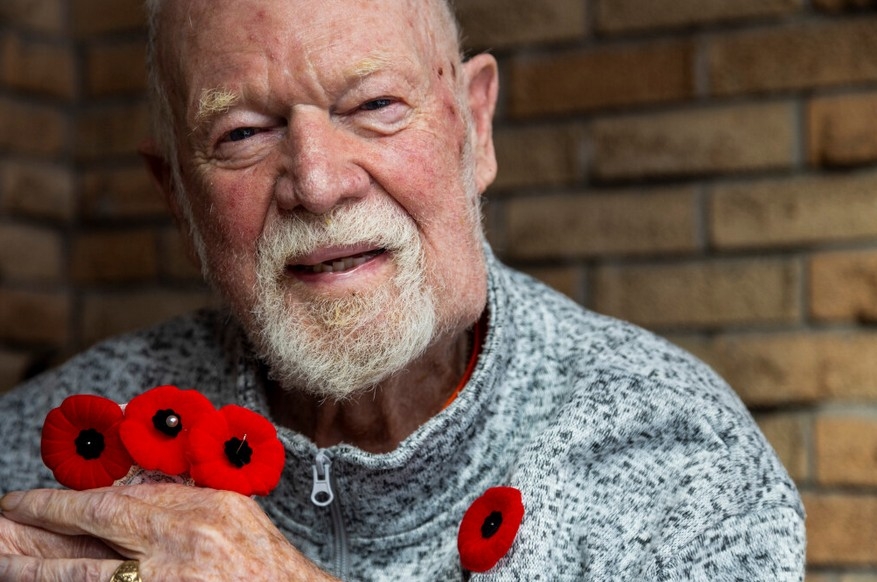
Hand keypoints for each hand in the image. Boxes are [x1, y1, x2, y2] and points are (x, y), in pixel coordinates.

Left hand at [0, 485, 337, 580]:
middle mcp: (173, 552)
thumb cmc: (263, 558)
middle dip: (32, 534)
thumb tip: (131, 480)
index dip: (56, 503)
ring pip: (82, 579)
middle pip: (85, 542)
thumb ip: (178, 491)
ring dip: (34, 571)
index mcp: (192, 514)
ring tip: (0, 561)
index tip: (23, 500)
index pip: (108, 504)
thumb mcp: (228, 506)